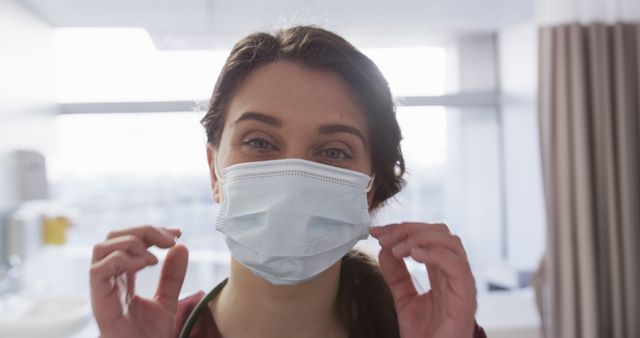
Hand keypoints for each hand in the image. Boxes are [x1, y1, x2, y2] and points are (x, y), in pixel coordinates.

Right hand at [90, 225, 188, 337]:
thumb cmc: (148, 336)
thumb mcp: (167, 300)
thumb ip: (172, 275)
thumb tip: (182, 246)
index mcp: (123, 276)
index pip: (131, 240)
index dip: (153, 232)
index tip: (178, 233)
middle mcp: (110, 278)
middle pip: (115, 237)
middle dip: (144, 231)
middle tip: (170, 240)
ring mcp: (102, 288)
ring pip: (102, 247)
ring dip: (132, 243)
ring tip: (154, 258)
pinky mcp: (99, 301)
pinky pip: (98, 270)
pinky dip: (122, 260)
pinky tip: (143, 265)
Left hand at [371, 222, 476, 337]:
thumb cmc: (425, 335)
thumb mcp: (404, 298)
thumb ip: (396, 274)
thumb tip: (384, 249)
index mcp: (442, 272)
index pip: (427, 236)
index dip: (402, 229)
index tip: (377, 231)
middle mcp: (454, 273)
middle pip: (439, 232)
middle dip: (409, 229)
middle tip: (384, 238)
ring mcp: (462, 282)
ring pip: (450, 242)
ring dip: (419, 238)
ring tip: (397, 249)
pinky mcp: (466, 295)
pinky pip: (456, 265)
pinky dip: (434, 253)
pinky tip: (413, 255)